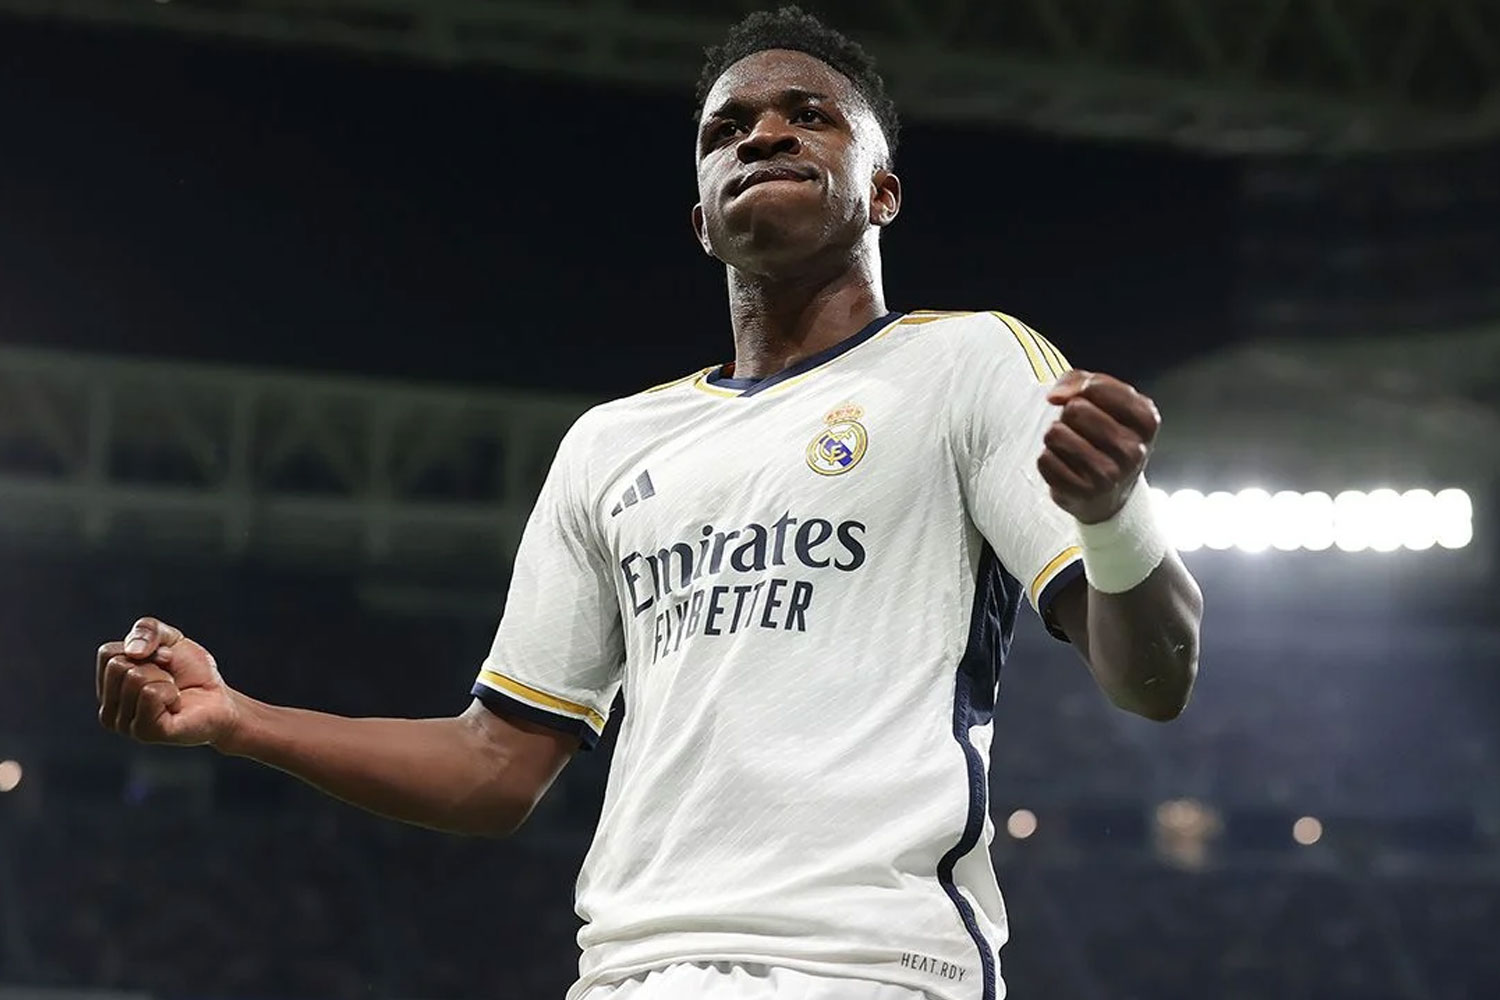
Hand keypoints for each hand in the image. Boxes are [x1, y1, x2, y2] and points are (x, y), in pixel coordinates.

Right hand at [96, 617, 239, 746]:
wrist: (220, 700)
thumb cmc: (192, 672)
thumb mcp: (170, 639)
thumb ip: (146, 630)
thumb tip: (132, 651)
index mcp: (108, 687)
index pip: (106, 653)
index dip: (143, 647)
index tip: (162, 660)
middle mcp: (108, 709)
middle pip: (117, 665)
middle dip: (153, 663)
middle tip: (170, 678)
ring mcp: (124, 725)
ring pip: (135, 678)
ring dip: (165, 678)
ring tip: (173, 693)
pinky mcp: (145, 733)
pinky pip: (151, 694)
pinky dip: (170, 692)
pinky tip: (176, 705)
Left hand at [1038, 369, 1160, 523]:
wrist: (1108, 495)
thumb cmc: (1105, 439)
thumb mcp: (1107, 403)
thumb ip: (1081, 381)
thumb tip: (1056, 396)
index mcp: (1147, 420)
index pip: (1096, 387)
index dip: (1078, 389)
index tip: (1080, 400)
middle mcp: (1134, 449)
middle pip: (1075, 409)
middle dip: (1069, 416)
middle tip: (1081, 432)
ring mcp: (1110, 475)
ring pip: (1056, 433)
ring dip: (1055, 437)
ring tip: (1072, 449)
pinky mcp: (1084, 493)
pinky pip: (1045, 460)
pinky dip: (1048, 460)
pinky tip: (1066, 467)